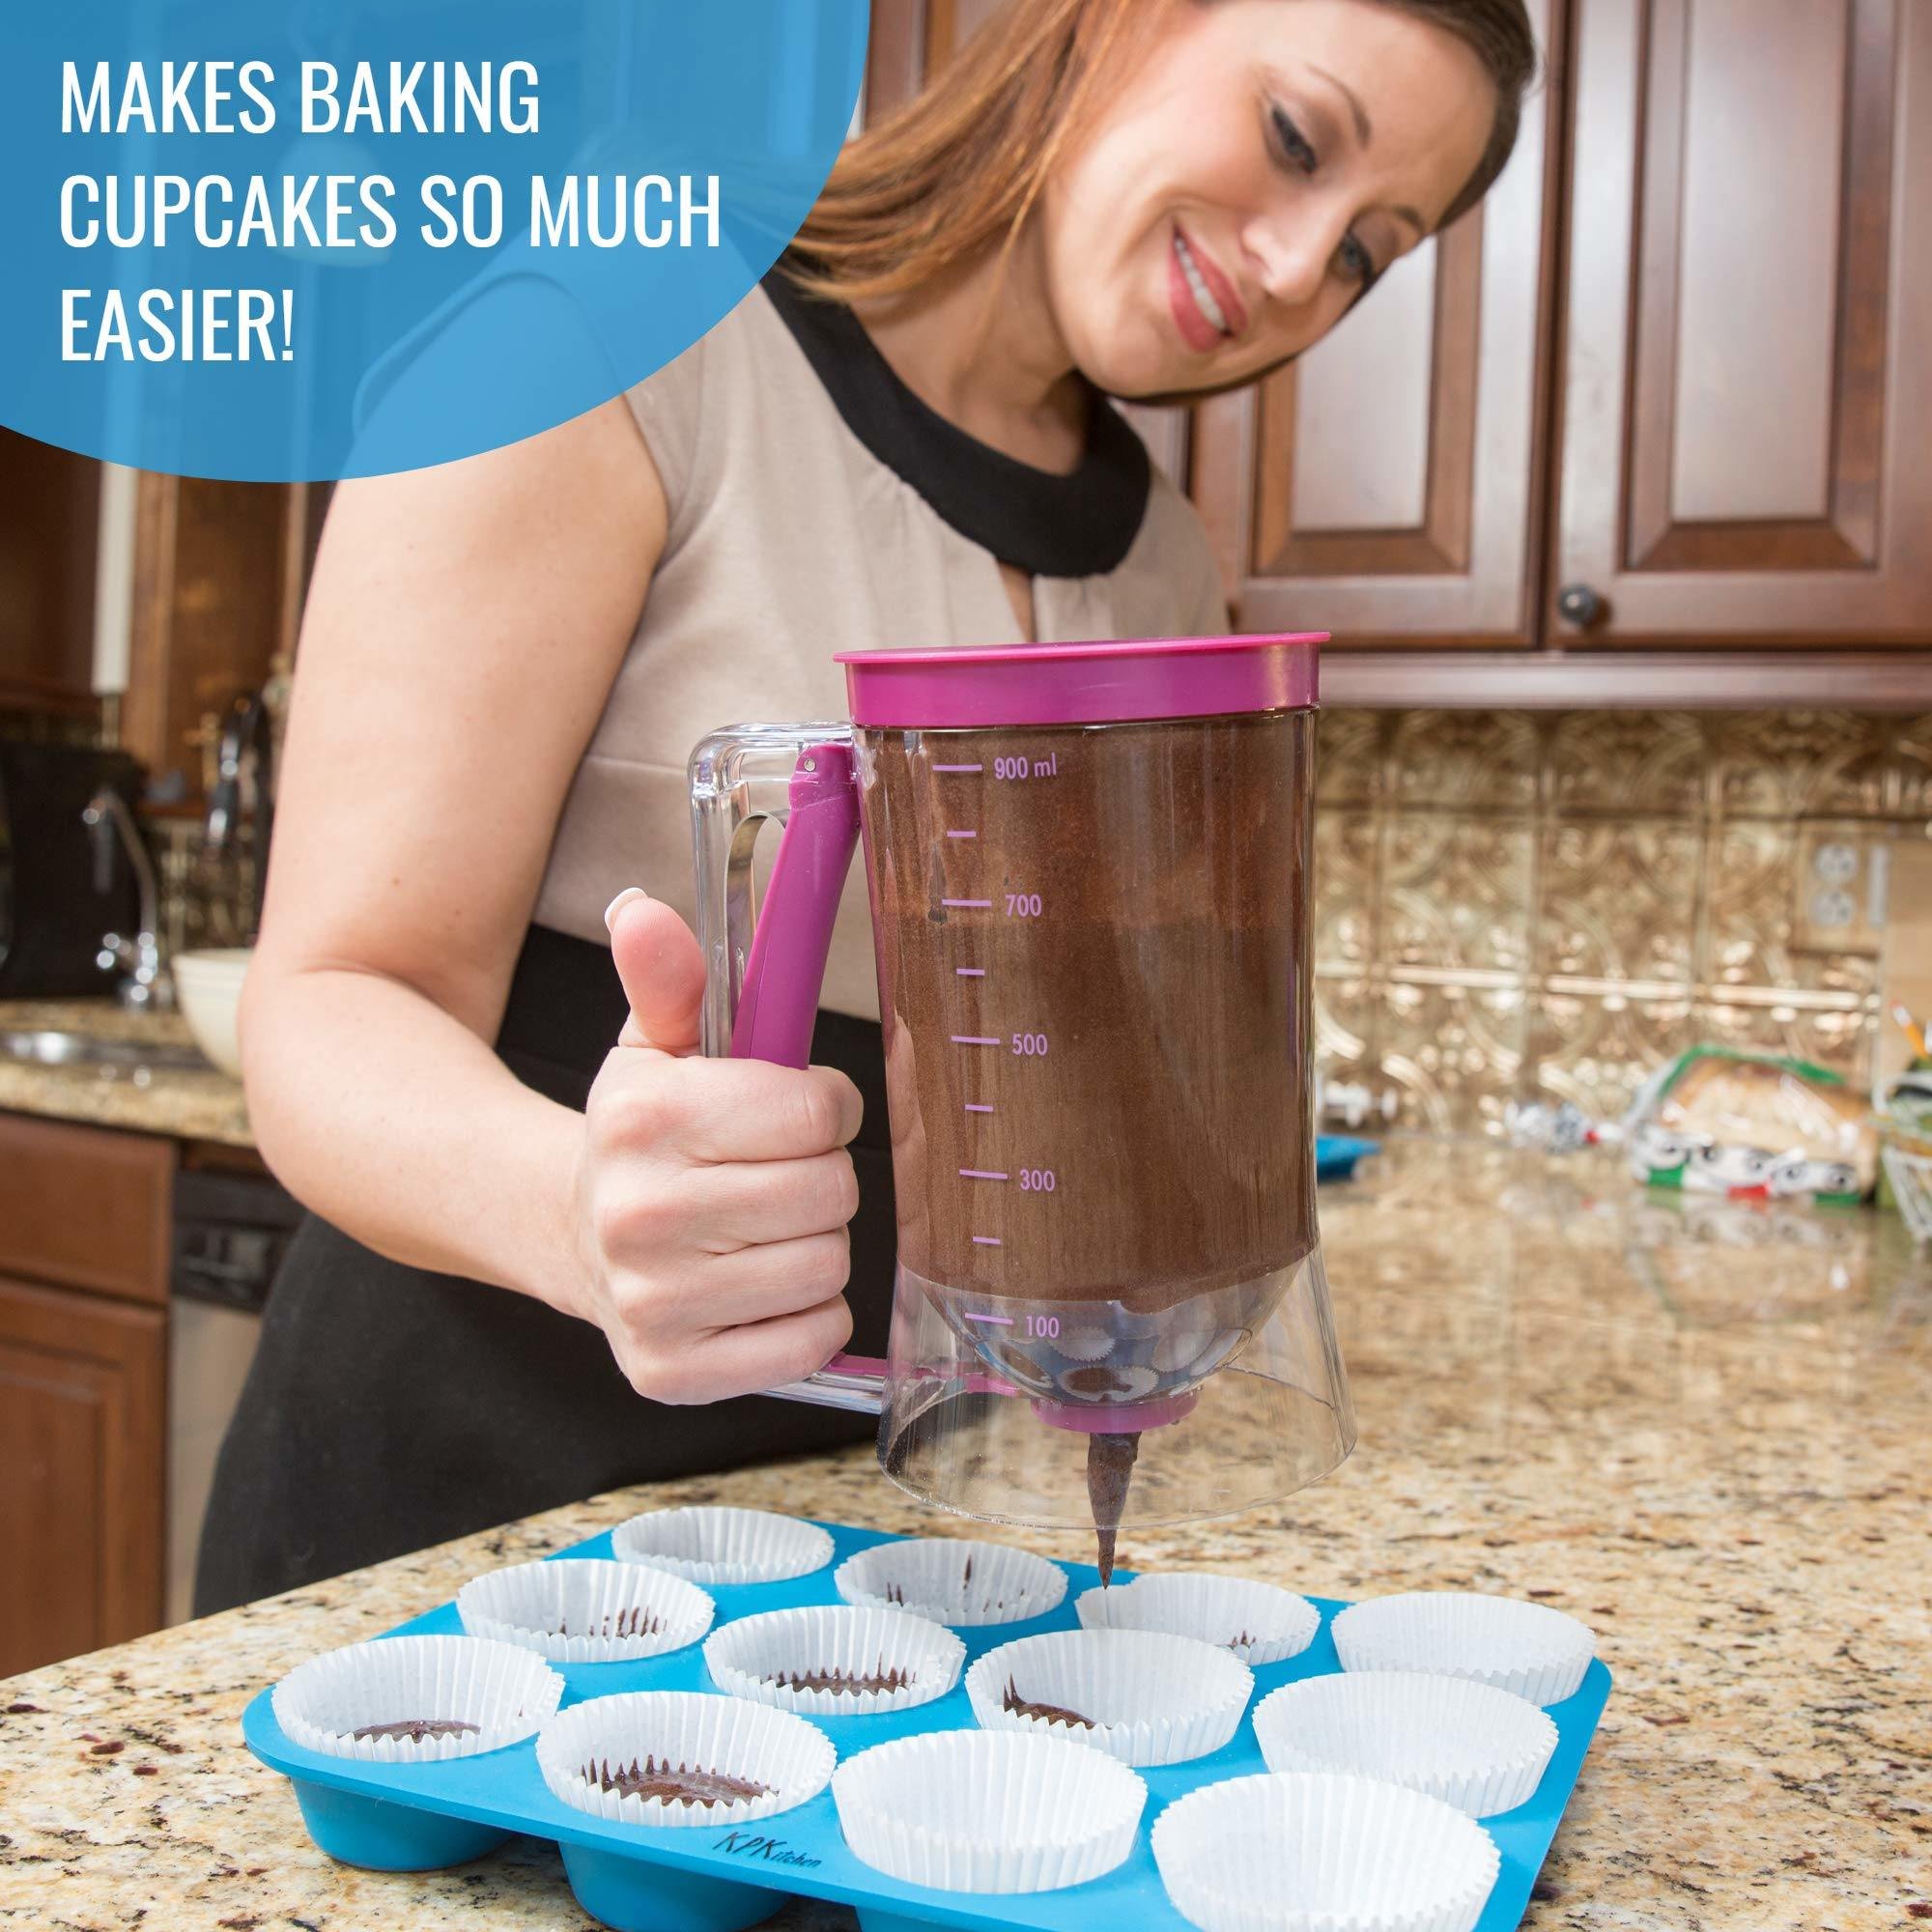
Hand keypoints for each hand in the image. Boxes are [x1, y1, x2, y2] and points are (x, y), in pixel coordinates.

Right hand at [565, 887, 862, 1402]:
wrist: (570, 1233)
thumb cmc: (643, 1137)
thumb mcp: (655, 1046)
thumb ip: (669, 976)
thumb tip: (642, 912)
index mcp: (645, 1119)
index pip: (817, 1113)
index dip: (823, 1106)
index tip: (793, 1110)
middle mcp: (639, 1215)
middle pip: (828, 1193)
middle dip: (820, 1176)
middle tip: (777, 1173)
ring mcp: (653, 1304)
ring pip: (827, 1269)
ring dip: (814, 1246)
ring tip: (764, 1230)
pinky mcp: (672, 1374)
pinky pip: (810, 1343)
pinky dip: (806, 1317)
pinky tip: (761, 1287)